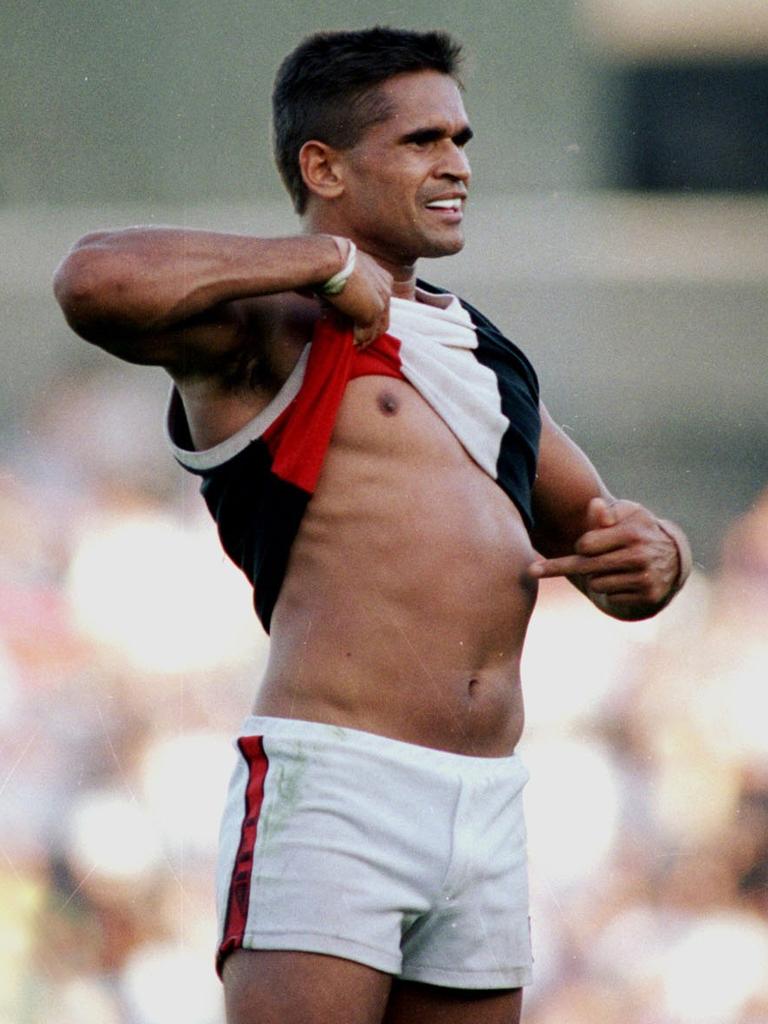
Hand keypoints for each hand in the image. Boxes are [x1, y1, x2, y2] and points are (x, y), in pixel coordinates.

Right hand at [323, 249, 392, 347]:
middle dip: (372, 330)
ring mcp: (381, 300)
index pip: (381, 301)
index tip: (361, 324)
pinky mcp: (373, 312)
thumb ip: (347, 287)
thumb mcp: (344, 273)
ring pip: (378, 327)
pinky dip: (360, 341)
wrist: (330, 258)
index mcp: (381, 274)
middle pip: (383, 316)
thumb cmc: (330, 260)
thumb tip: (334, 304)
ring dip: (367, 338)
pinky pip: (368, 333)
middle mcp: (385, 286)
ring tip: (356, 345)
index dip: (372, 315)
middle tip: (360, 340)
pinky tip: (353, 344)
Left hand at [528, 497, 681, 616]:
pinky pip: (611, 597)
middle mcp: (639, 556)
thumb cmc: (639, 529)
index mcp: (632, 533)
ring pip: (596, 584)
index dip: (580, 546)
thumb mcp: (628, 514)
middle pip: (586, 567)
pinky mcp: (649, 596)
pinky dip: (612, 590)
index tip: (579, 547)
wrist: (674, 557)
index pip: (586, 545)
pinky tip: (624, 580)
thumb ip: (606, 512)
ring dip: (596, 577)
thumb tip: (593, 505)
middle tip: (532, 570)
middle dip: (559, 567)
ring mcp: (645, 578)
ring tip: (612, 567)